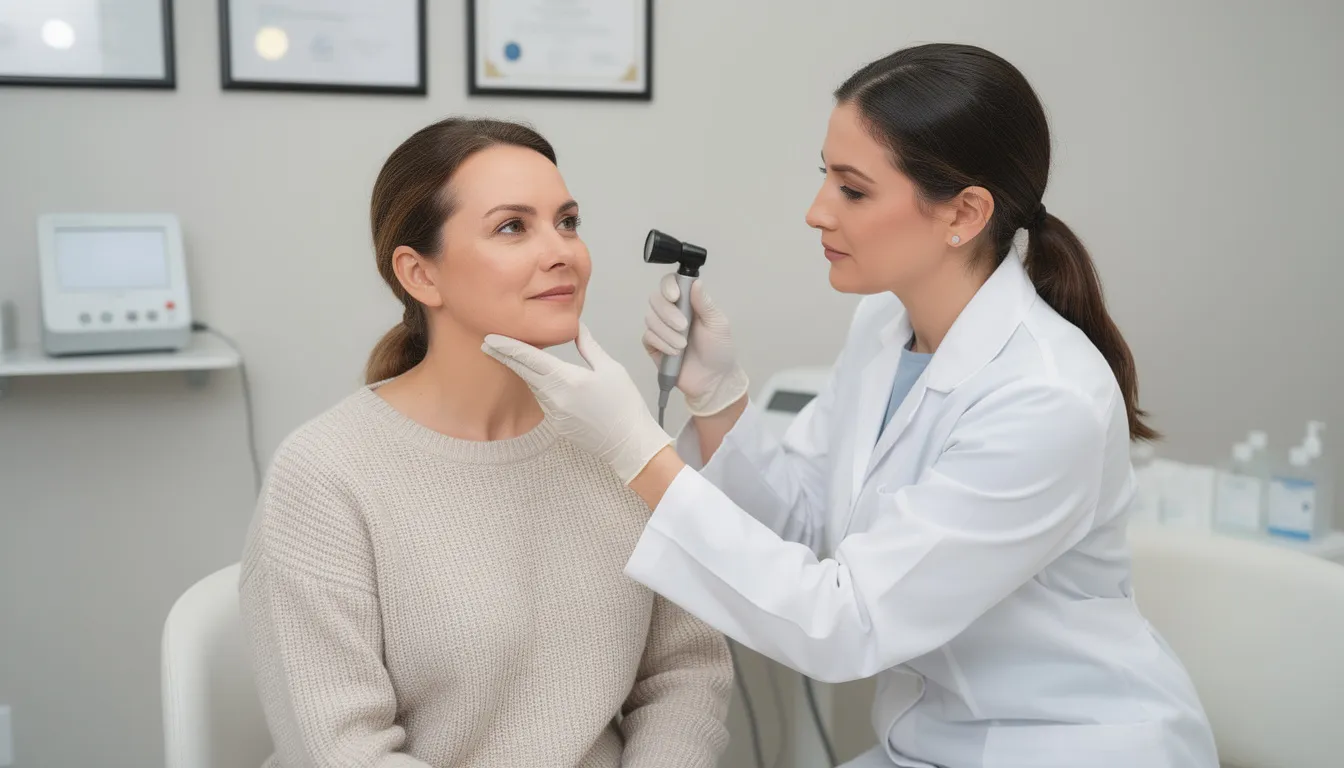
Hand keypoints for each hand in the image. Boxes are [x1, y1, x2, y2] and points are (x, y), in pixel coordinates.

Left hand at [482, 324, 672, 484]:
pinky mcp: (557, 424)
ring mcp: (554, 413)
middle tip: (487, 343)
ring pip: (533, 385)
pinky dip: (538, 385)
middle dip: (504, 356)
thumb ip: (588, 347)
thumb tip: (577, 329)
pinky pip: (543, 399)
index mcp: (567, 380)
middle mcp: (555, 398)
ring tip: (510, 355)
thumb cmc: (624, 406)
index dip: (508, 347)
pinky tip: (538, 378)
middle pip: (523, 372)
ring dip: (523, 370)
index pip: (530, 359)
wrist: (628, 444)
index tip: (491, 338)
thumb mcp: (610, 369)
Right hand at [643, 274, 749, 416]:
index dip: (668, 286)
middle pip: (655, 299)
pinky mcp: (653, 345)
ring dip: (667, 332)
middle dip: (668, 313)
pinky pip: (648, 337)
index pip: (669, 283)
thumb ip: (705, 303)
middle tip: (684, 327)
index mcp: (688, 302)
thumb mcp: (718, 323)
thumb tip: (696, 282)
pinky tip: (675, 352)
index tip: (675, 297)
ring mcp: (661, 328)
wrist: (713, 380)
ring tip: (683, 346)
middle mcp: (671, 312)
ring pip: (650, 318)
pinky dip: (661, 343)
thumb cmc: (719, 349)